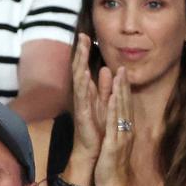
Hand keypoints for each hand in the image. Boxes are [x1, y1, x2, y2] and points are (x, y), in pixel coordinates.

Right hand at [70, 33, 112, 162]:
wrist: (92, 151)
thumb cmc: (97, 128)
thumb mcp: (103, 103)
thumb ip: (104, 87)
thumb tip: (106, 69)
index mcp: (88, 93)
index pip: (85, 67)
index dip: (85, 52)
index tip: (86, 35)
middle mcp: (82, 96)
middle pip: (79, 69)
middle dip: (81, 52)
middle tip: (82, 35)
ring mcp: (81, 104)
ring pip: (79, 80)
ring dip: (80, 64)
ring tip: (81, 49)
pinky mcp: (82, 114)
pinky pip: (82, 97)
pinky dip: (84, 85)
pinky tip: (85, 74)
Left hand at [94, 67, 132, 185]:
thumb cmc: (113, 169)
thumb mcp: (115, 146)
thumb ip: (117, 133)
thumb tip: (118, 122)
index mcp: (125, 132)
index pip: (125, 108)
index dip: (124, 91)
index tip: (122, 74)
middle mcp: (126, 132)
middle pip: (125, 105)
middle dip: (124, 86)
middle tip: (122, 67)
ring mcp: (121, 138)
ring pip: (121, 111)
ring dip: (120, 92)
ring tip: (119, 74)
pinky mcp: (114, 145)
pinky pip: (114, 124)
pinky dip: (114, 110)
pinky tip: (113, 97)